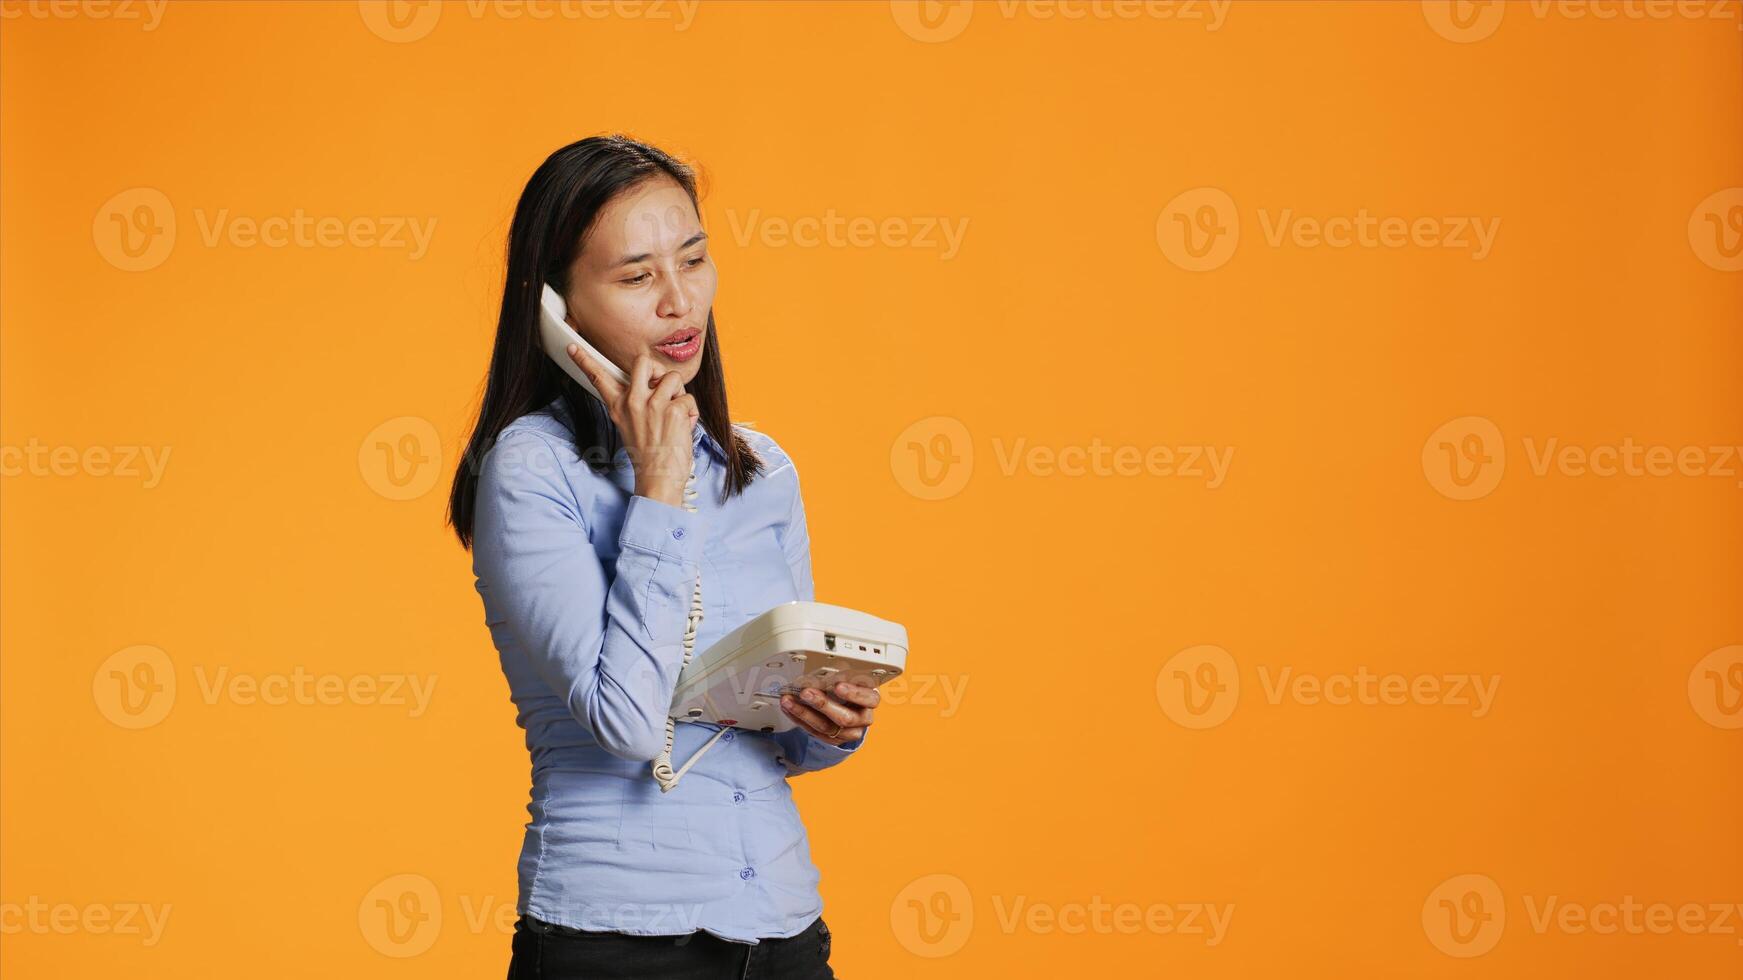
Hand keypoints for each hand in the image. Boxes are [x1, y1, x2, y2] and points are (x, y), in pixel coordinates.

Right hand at [565, 344, 697, 505]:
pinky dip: (691, 412)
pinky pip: (688, 398)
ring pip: (673, 377)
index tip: (572, 346)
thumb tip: (655, 385)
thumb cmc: (648, 455)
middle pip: (643, 361)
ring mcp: (653, 404)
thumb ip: (635, 404)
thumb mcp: (630, 426)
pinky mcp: (674, 409)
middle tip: (661, 387)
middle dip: (657, 369)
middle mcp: (632, 402)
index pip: (599, 378)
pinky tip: (684, 427)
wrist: (658, 478)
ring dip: (679, 394)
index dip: (585, 360)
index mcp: (618, 407)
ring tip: (674, 414)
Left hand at [781, 682, 877, 745]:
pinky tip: (789, 709)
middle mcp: (862, 719)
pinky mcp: (834, 740)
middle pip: (845, 717)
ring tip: (789, 701)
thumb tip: (820, 671)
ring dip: (804, 713)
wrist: (852, 707)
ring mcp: (849, 732)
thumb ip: (841, 676)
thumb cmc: (851, 688)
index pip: (868, 699)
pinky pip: (815, 732)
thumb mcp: (851, 678)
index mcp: (870, 700)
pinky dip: (799, 720)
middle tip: (806, 693)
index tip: (838, 685)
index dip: (853, 693)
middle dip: (822, 704)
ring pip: (826, 727)